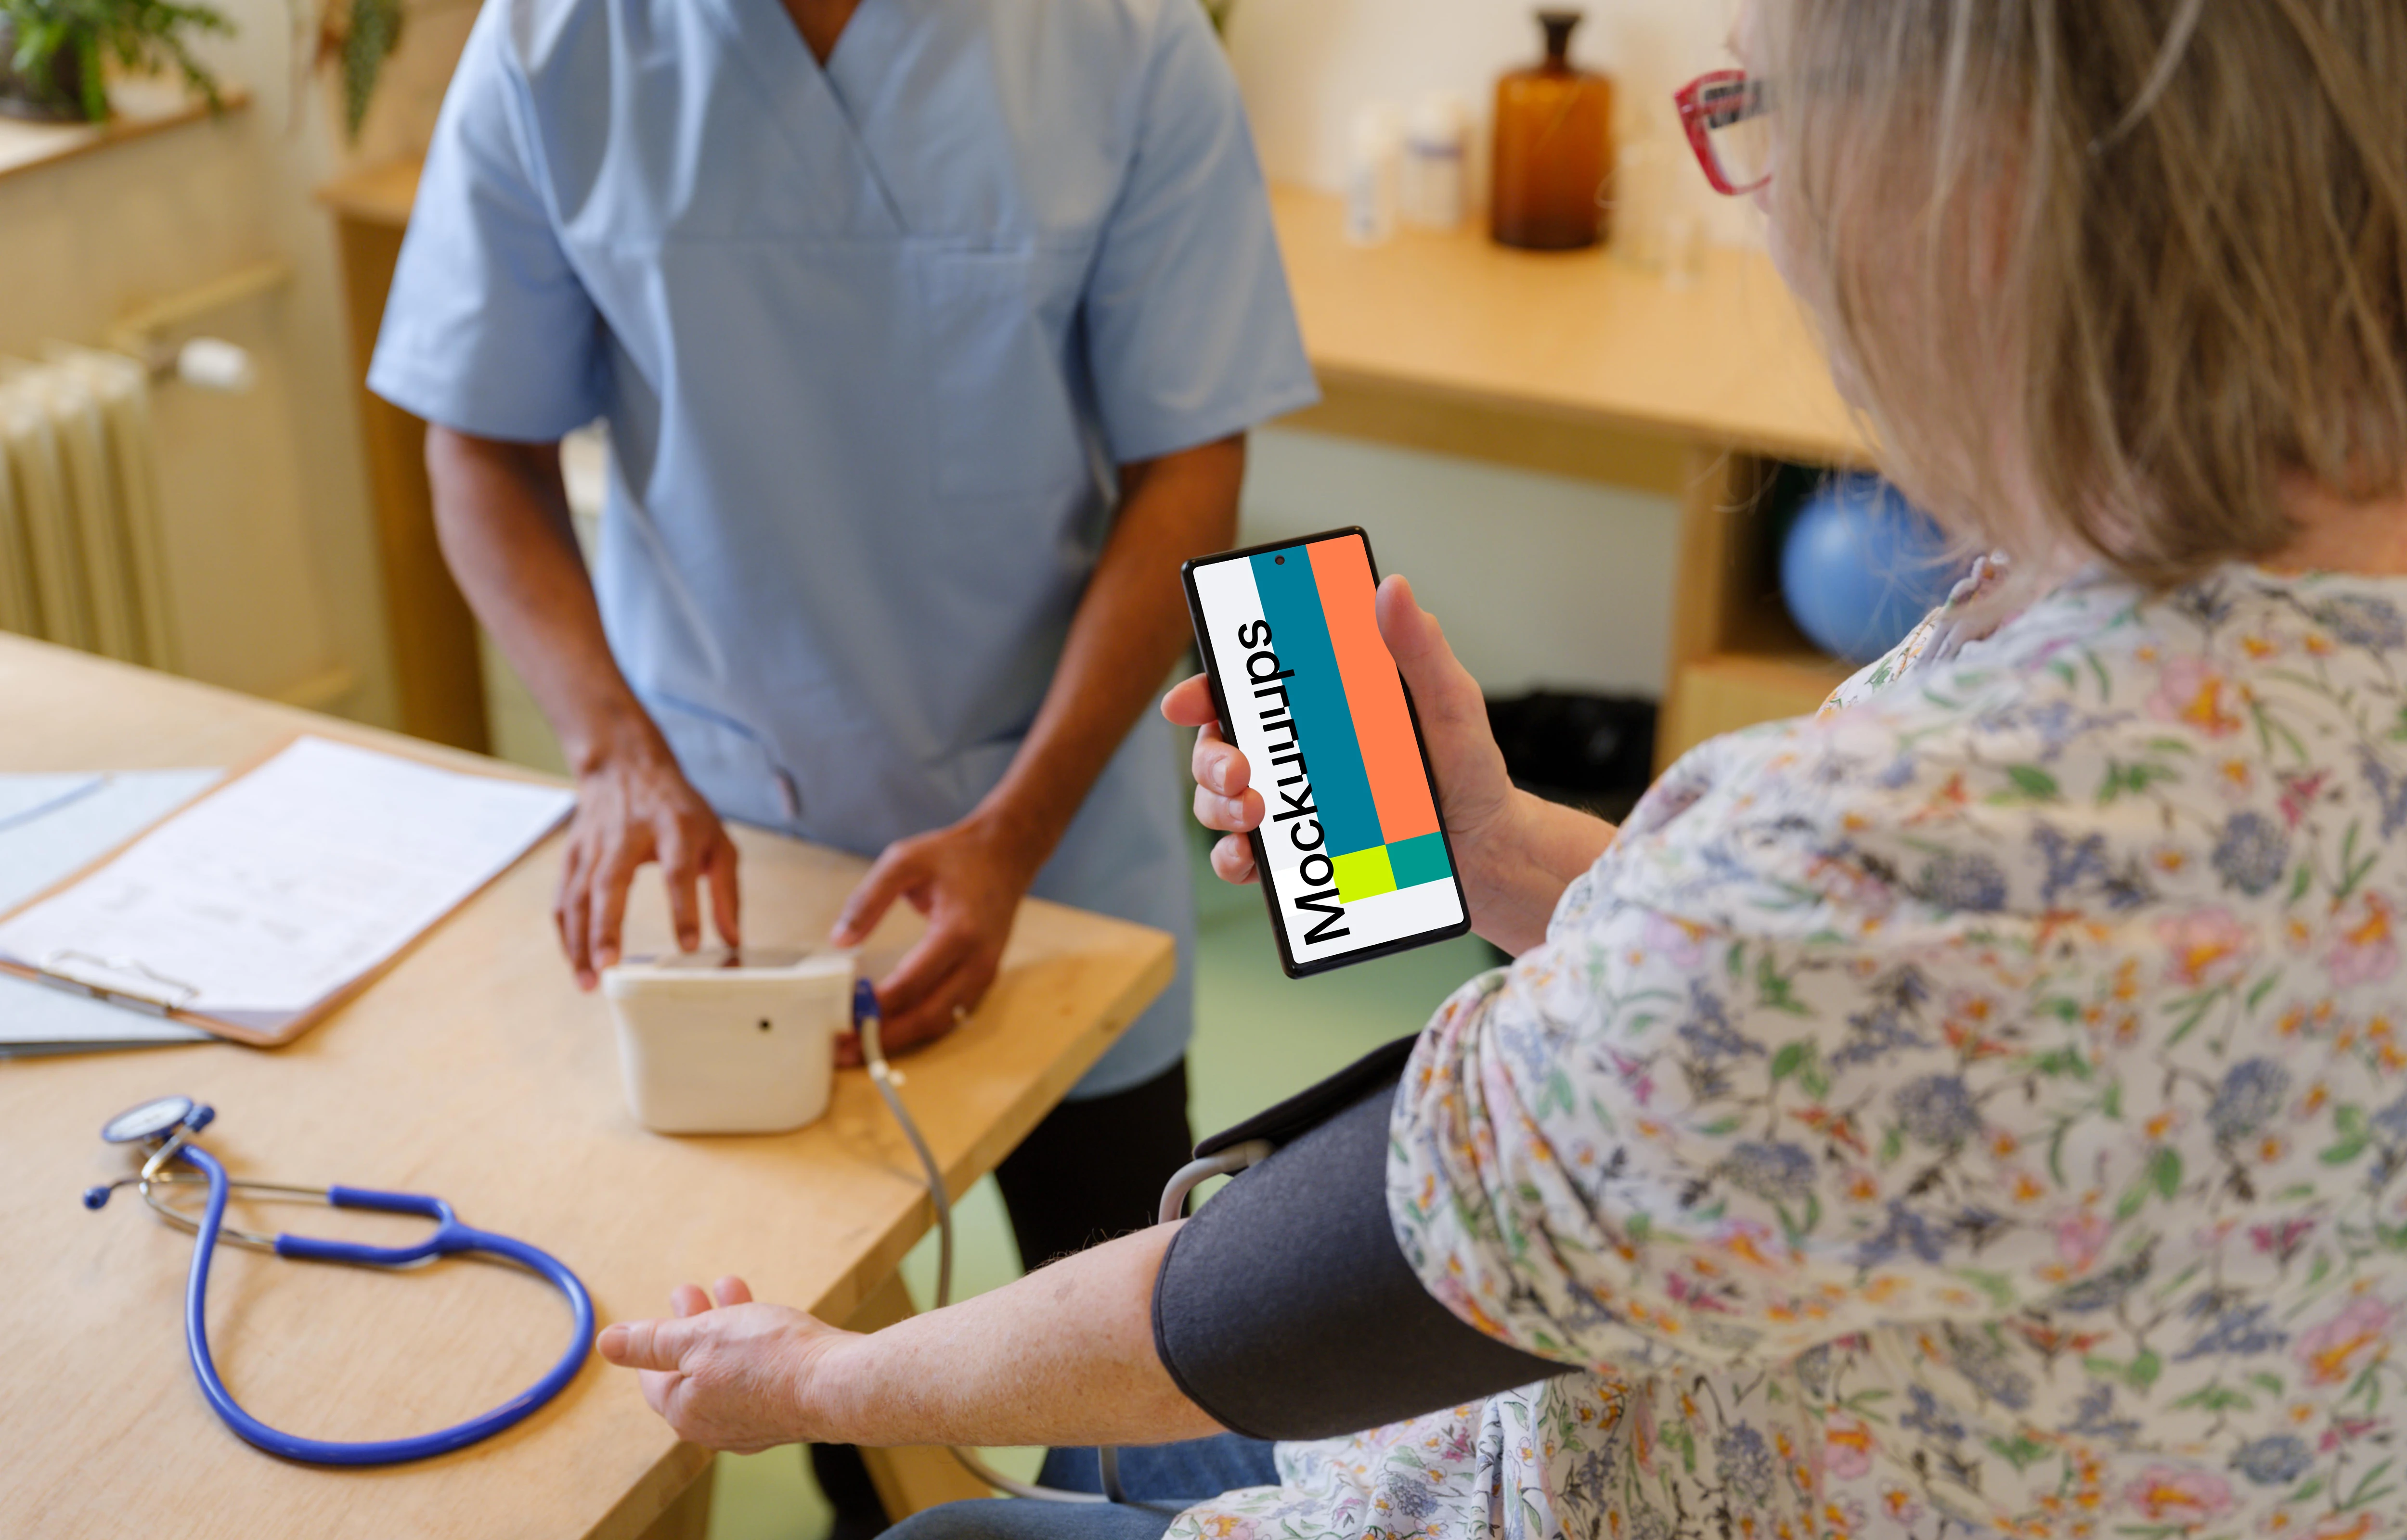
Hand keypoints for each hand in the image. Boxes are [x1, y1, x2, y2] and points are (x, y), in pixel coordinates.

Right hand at [557, 739, 740, 988]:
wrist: (625, 765)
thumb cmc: (678, 810)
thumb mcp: (716, 839)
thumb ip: (726, 889)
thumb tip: (734, 940)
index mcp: (673, 826)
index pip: (678, 870)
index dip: (685, 909)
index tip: (690, 946)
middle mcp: (626, 835)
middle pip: (610, 883)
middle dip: (607, 927)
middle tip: (608, 968)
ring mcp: (593, 845)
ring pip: (578, 896)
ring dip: (579, 941)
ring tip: (588, 982)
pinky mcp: (571, 854)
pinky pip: (563, 899)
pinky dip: (566, 933)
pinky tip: (575, 963)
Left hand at [596, 1276, 854, 1453]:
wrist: (838, 1383)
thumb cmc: (769, 1359)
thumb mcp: (699, 1337)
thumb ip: (651, 1342)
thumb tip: (606, 1343)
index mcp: (686, 1411)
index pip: (655, 1379)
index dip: (654, 1344)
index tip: (662, 1316)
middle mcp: (715, 1425)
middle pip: (692, 1370)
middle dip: (690, 1326)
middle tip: (689, 1293)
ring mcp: (752, 1422)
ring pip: (727, 1368)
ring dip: (724, 1325)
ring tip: (728, 1287)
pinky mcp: (783, 1410)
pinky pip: (756, 1375)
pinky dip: (752, 1343)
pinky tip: (763, 1315)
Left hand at [828, 813, 1042, 1061]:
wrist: (1007, 853)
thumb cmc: (955, 854)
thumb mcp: (904, 860)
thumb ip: (868, 899)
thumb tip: (839, 940)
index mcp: (958, 931)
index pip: (911, 983)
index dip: (875, 1005)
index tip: (841, 1014)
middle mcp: (977, 960)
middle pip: (927, 1016)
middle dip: (882, 1037)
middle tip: (842, 1049)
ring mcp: (984, 973)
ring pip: (940, 1022)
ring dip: (899, 1039)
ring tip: (858, 1046)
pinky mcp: (984, 978)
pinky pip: (949, 1013)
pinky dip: (917, 1026)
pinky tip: (888, 1028)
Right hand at [1162, 573, 1522, 912]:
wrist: (1488, 849)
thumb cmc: (1468, 767)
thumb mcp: (1449, 701)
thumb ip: (1419, 648)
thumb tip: (1392, 588)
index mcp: (1320, 705)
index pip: (1246, 689)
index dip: (1204, 689)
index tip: (1190, 701)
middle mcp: (1296, 752)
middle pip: (1219, 745)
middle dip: (1211, 757)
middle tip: (1239, 770)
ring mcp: (1293, 804)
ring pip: (1218, 800)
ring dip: (1219, 807)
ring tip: (1254, 817)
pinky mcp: (1297, 854)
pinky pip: (1242, 857)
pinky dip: (1234, 858)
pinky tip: (1251, 858)